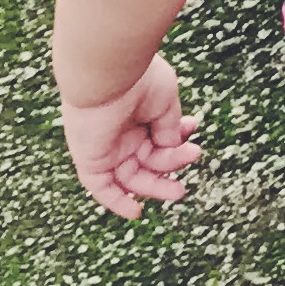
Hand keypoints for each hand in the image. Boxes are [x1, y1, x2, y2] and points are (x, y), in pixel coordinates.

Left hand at [62, 54, 199, 218]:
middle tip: (189, 170)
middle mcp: (120, 132)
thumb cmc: (138, 78)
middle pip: (147, 160)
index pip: (159, 136)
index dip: (178, 138)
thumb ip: (168, 128)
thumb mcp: (165, 102)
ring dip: (154, 186)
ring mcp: (105, 146)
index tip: (193, 128)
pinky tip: (136, 213)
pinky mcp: (91, 158)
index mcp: (137, 114)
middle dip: (170, 166)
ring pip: (130, 176)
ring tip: (178, 192)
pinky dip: (116, 202)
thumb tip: (171, 148)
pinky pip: (101, 187)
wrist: (108, 72)